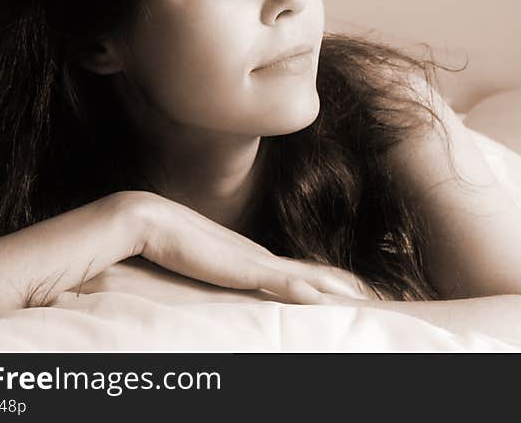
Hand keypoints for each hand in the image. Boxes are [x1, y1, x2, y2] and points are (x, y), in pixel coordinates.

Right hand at [118, 191, 376, 304]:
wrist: (152, 219)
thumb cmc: (168, 243)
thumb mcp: (197, 263)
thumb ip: (210, 271)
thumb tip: (212, 277)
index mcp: (251, 257)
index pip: (297, 271)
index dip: (323, 279)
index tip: (346, 288)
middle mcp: (260, 257)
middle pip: (311, 273)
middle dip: (339, 284)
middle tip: (369, 295)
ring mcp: (255, 261)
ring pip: (307, 278)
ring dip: (334, 291)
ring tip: (363, 300)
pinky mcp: (246, 268)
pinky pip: (285, 283)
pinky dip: (309, 293)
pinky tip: (329, 302)